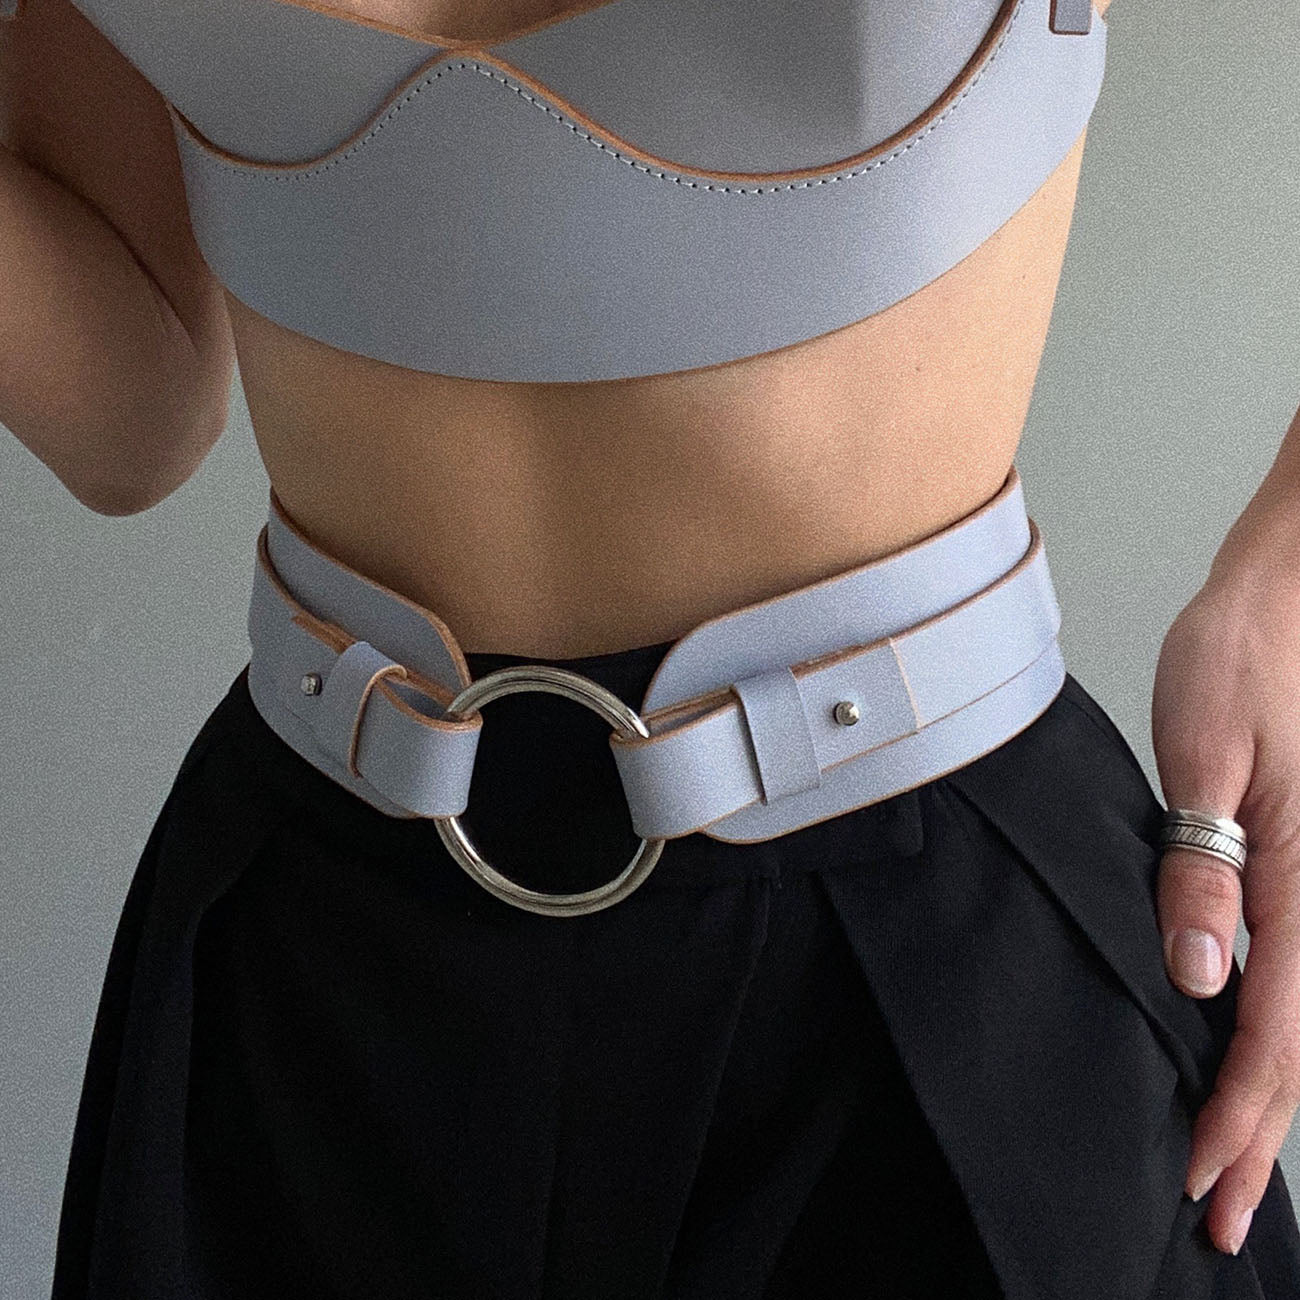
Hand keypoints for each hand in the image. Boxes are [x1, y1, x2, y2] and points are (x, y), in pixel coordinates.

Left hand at [1151, 566, 1299, 1256]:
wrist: (1289, 597)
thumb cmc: (1246, 661)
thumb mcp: (1207, 756)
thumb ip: (1202, 866)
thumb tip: (1198, 977)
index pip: (1273, 1032)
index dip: (1236, 1116)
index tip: (1198, 1180)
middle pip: (1297, 1047)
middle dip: (1253, 1135)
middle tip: (1211, 1214)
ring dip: (1265, 1098)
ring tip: (1226, 1163)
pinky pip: (1299, 973)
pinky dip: (1272, 1037)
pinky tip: (1242, 1057)